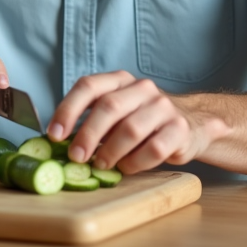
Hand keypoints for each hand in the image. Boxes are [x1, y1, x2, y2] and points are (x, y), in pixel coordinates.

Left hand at [47, 71, 230, 173]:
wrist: (192, 124)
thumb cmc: (142, 121)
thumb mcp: (117, 113)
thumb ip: (92, 120)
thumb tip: (57, 140)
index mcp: (120, 80)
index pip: (88, 86)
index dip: (68, 110)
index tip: (54, 134)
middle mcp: (142, 88)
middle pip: (108, 107)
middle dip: (87, 135)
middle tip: (76, 157)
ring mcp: (163, 107)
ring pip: (130, 129)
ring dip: (111, 152)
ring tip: (102, 165)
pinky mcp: (180, 129)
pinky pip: (153, 149)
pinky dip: (135, 163)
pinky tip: (128, 167)